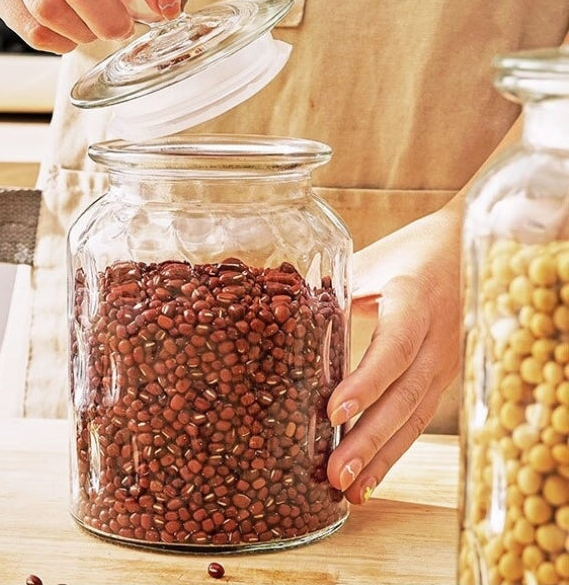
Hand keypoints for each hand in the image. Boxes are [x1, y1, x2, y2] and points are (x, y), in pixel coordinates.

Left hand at [325, 203, 462, 503]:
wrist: (462, 250)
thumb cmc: (407, 252)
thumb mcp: (370, 260)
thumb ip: (333, 290)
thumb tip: (277, 312)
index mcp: (415, 301)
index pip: (393, 347)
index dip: (365, 382)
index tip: (332, 411)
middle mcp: (436, 338)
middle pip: (404, 395)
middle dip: (369, 438)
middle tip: (334, 472)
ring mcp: (443, 363)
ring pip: (413, 416)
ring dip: (381, 456)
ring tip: (347, 488)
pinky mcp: (441, 379)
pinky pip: (416, 418)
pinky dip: (393, 450)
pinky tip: (369, 480)